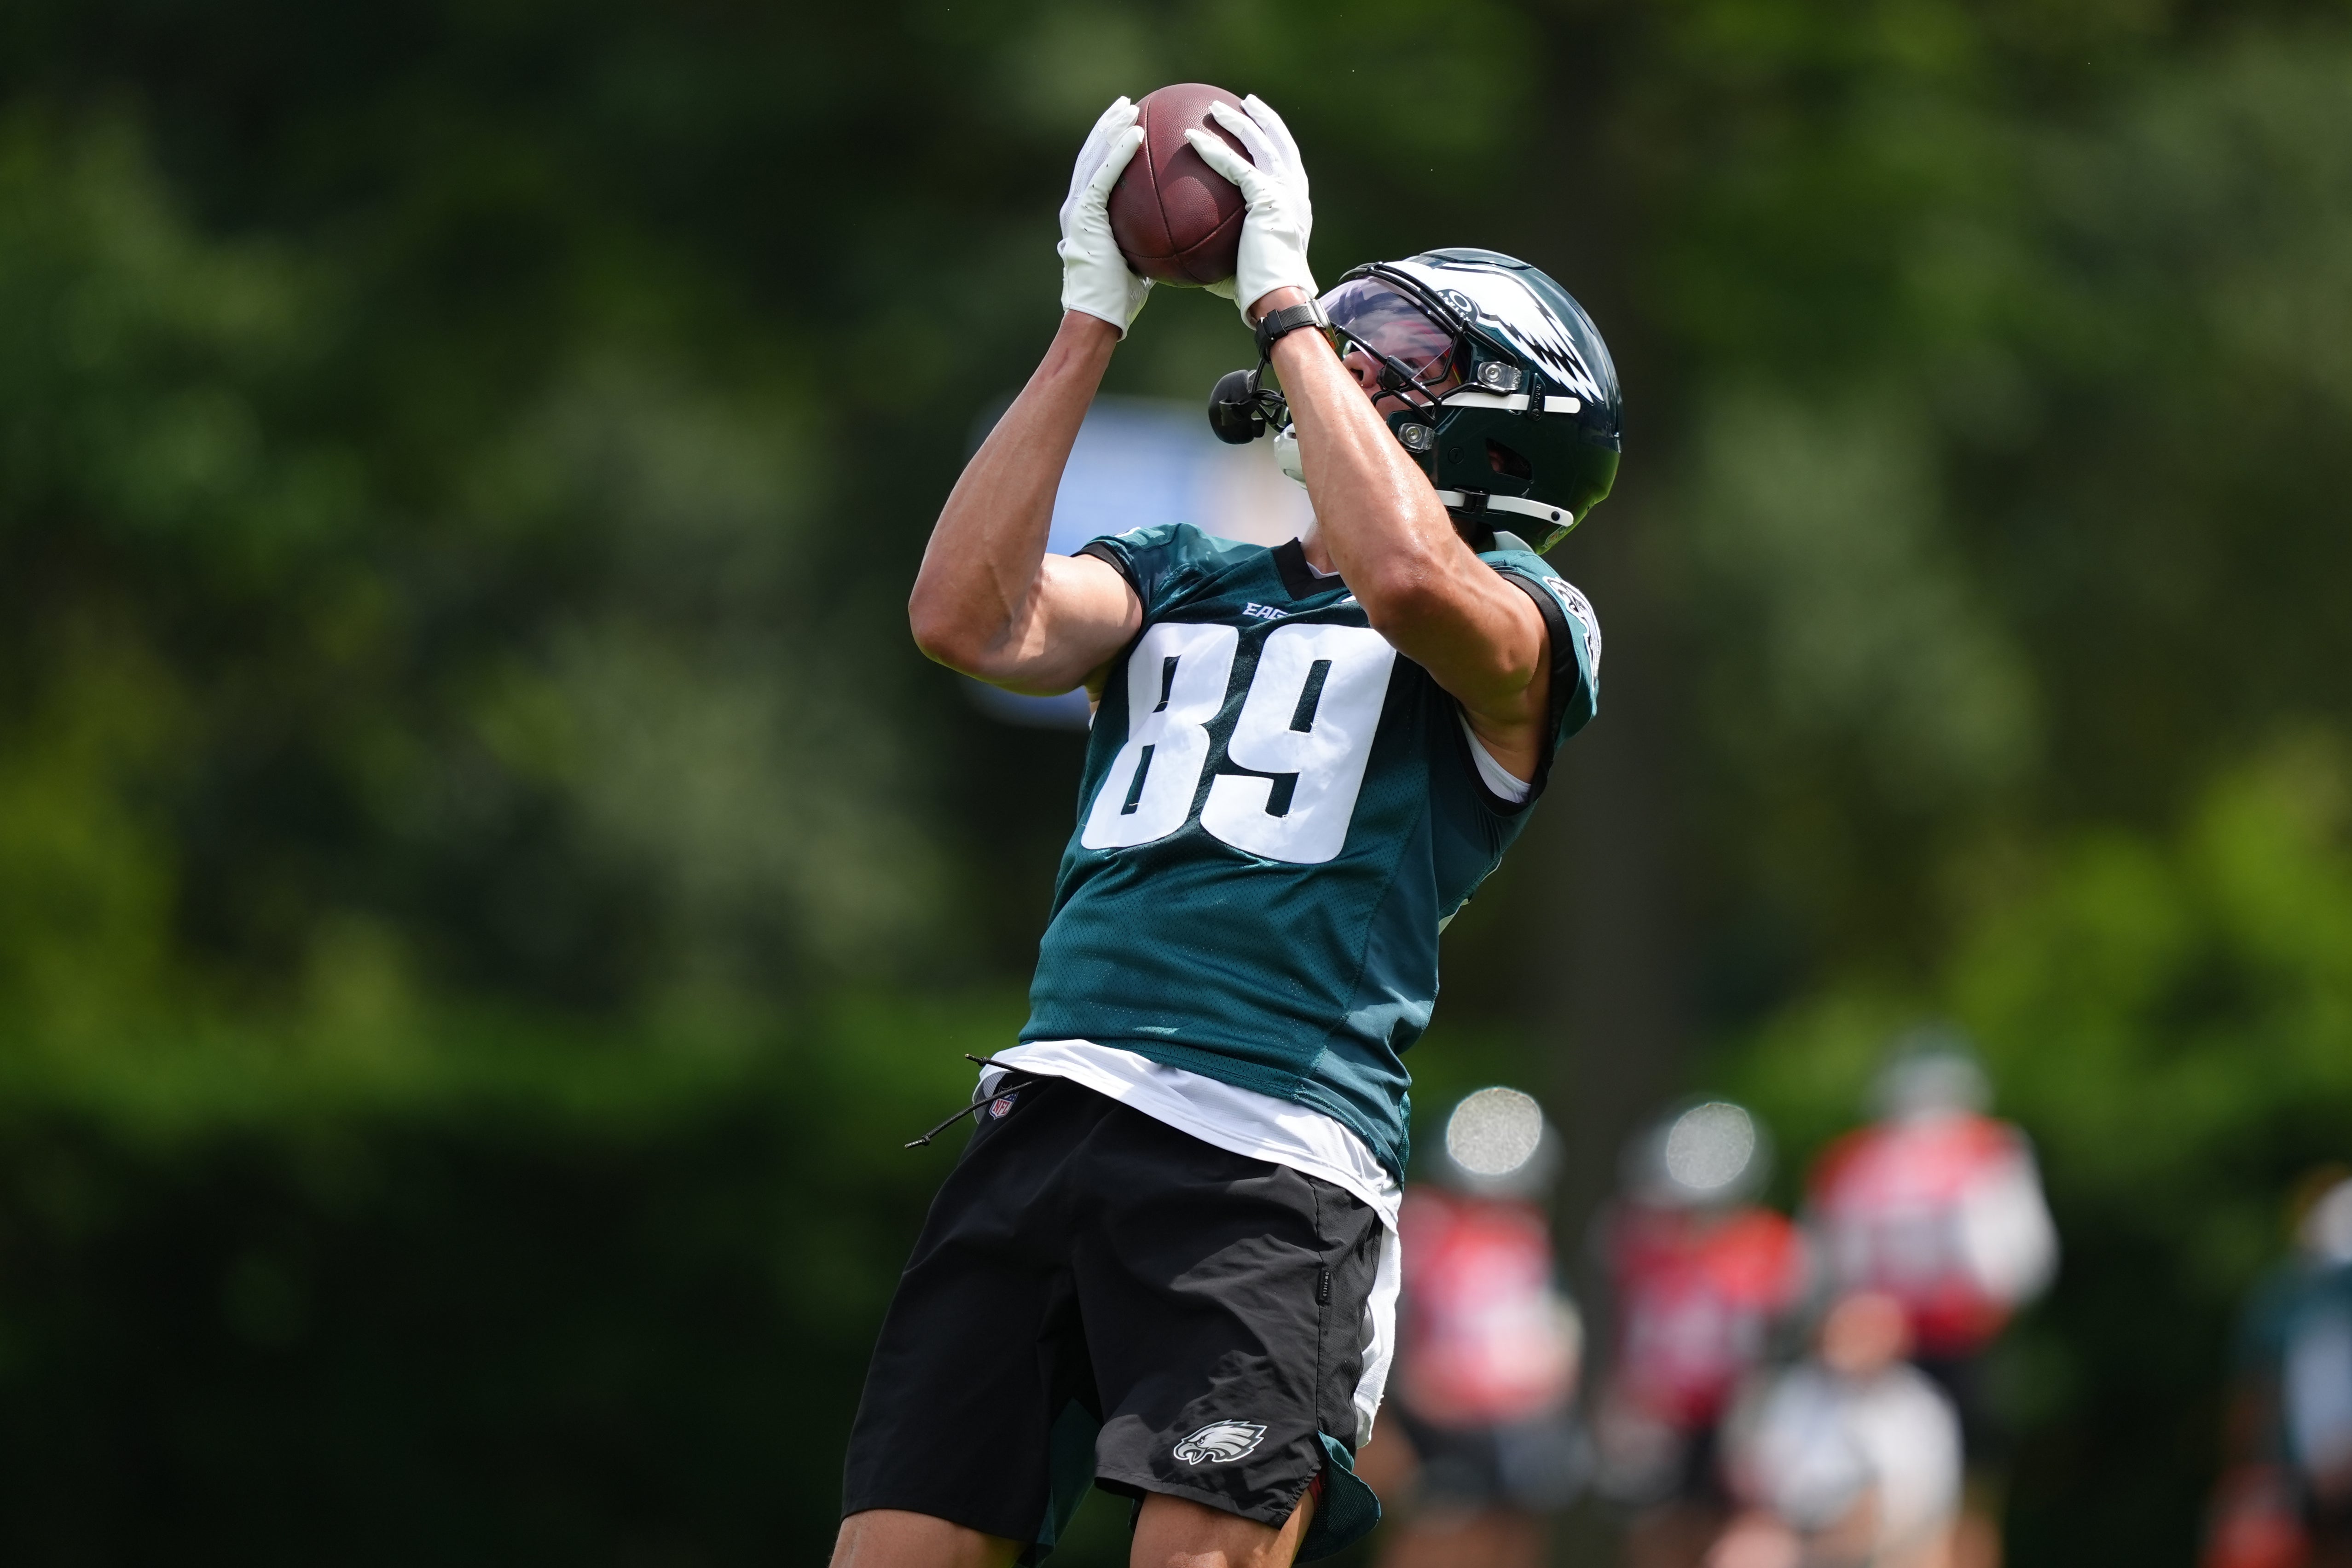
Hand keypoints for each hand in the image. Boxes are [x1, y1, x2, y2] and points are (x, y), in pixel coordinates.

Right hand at [1058, 98, 1150, 334]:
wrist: (1095, 318)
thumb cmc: (1119, 300)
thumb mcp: (1139, 264)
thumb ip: (1149, 242)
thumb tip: (1176, 234)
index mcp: (1087, 217)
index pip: (1097, 172)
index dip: (1109, 146)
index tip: (1129, 127)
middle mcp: (1077, 208)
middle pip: (1091, 156)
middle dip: (1107, 127)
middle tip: (1127, 105)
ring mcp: (1077, 210)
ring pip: (1093, 158)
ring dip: (1111, 130)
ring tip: (1129, 108)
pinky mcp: (1082, 215)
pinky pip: (1103, 176)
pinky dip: (1118, 153)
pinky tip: (1135, 134)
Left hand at [1183, 95, 1314, 322]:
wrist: (1279, 300)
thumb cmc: (1260, 293)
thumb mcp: (1243, 262)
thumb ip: (1226, 245)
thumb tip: (1191, 247)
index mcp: (1295, 206)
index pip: (1286, 163)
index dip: (1274, 141)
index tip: (1258, 128)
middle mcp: (1295, 193)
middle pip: (1281, 142)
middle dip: (1263, 119)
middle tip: (1246, 103)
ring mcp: (1286, 193)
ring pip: (1261, 144)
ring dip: (1238, 122)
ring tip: (1216, 107)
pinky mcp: (1269, 198)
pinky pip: (1236, 166)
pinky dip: (1214, 150)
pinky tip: (1192, 138)